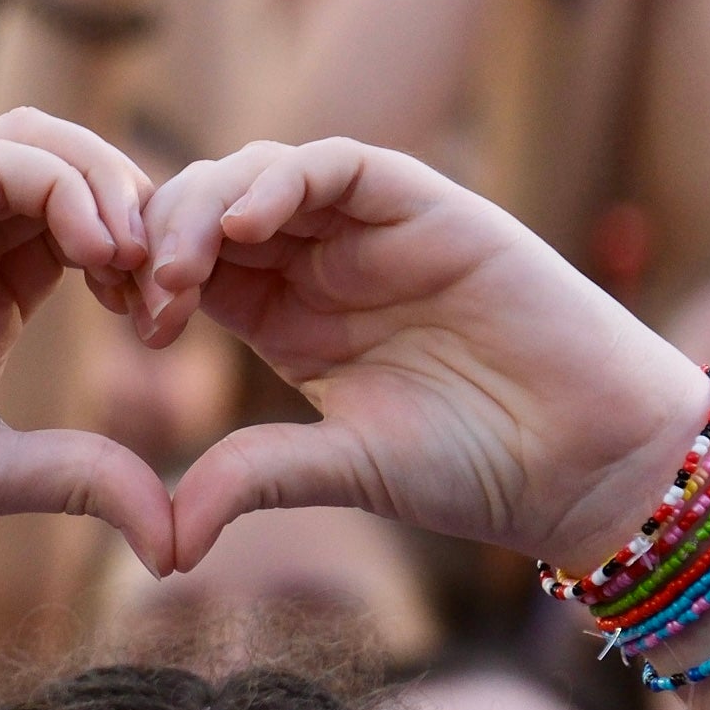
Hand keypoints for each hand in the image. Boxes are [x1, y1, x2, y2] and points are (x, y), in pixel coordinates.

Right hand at [0, 108, 176, 572]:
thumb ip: (88, 481)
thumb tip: (175, 543)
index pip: (86, 226)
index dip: (143, 254)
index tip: (163, 323)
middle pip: (71, 166)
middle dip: (140, 206)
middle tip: (166, 282)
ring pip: (40, 139)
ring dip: (108, 180)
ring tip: (132, 260)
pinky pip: (1, 158)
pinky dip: (65, 186)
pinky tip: (95, 253)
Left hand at [139, 137, 709, 570]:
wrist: (587, 457)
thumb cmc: (474, 468)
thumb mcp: (342, 469)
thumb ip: (253, 477)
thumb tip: (160, 544)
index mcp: (289, 317)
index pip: (193, 267)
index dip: (145, 277)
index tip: (121, 318)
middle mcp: (323, 262)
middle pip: (213, 209)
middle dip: (163, 237)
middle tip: (140, 294)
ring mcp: (374, 229)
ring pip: (263, 174)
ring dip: (207, 206)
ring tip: (179, 268)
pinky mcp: (428, 205)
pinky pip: (341, 165)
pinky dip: (284, 181)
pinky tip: (245, 226)